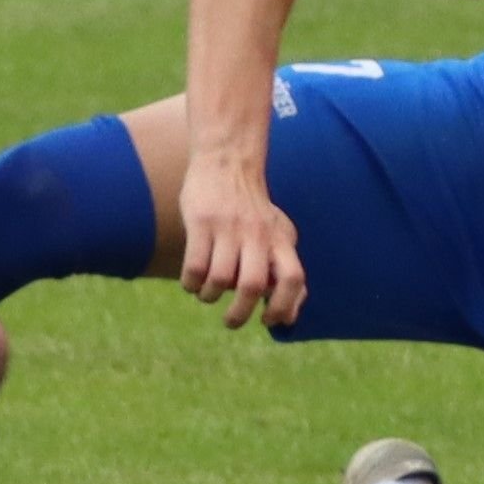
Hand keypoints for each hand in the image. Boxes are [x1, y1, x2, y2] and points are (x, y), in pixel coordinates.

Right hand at [178, 158, 305, 327]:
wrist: (227, 161)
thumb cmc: (252, 210)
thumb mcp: (279, 234)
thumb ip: (285, 272)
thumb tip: (290, 319)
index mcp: (280, 239)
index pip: (293, 278)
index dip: (283, 305)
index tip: (268, 320)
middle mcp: (257, 234)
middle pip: (252, 285)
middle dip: (239, 314)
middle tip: (231, 322)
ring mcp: (228, 227)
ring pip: (219, 279)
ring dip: (210, 297)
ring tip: (207, 294)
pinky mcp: (201, 222)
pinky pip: (194, 266)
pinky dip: (191, 284)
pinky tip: (192, 282)